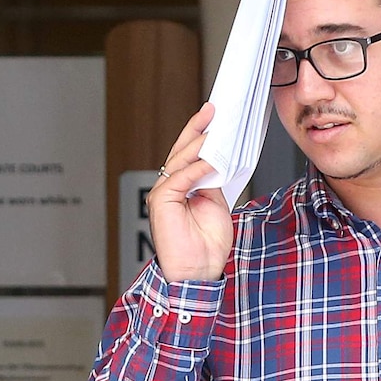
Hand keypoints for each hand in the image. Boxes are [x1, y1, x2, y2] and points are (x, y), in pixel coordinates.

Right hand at [146, 102, 232, 281]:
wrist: (198, 270)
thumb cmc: (206, 244)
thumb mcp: (216, 204)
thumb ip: (213, 181)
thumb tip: (218, 160)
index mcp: (181, 187)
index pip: (189, 155)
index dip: (200, 135)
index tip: (214, 118)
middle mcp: (168, 187)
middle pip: (181, 151)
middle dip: (197, 129)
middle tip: (211, 111)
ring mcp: (163, 193)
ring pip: (180, 160)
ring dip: (199, 144)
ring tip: (215, 130)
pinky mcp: (162, 200)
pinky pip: (181, 177)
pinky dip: (198, 167)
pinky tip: (211, 161)